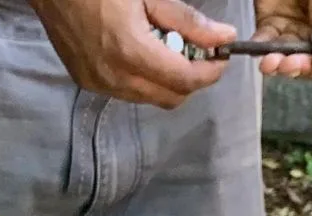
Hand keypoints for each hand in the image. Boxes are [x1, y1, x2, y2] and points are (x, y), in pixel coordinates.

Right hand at [30, 0, 233, 107]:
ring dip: (167, 80)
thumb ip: (187, 21)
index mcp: (131, 51)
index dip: (210, 71)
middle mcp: (115, 77)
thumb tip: (223, 38)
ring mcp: (99, 84)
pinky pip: (129, 93)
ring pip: (151, 98)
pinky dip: (144, 79)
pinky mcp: (88, 83)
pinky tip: (141, 52)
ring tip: (167, 48)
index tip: (221, 56)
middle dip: (191, 79)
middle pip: (172, 97)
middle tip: (198, 53)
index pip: (185, 80)